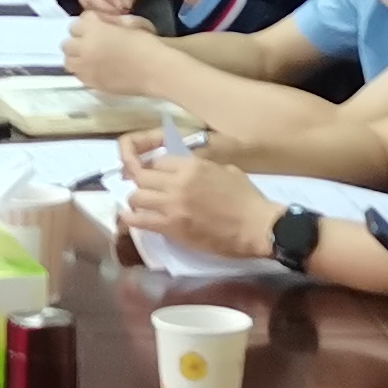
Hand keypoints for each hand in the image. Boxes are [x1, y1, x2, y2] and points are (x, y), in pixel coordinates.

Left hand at [64, 16, 184, 96]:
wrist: (156, 71)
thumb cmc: (147, 44)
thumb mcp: (130, 23)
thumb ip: (110, 22)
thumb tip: (101, 23)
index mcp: (93, 29)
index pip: (76, 23)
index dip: (87, 24)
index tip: (97, 27)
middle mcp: (84, 48)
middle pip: (67, 43)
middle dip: (77, 41)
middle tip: (92, 43)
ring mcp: (86, 68)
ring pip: (68, 61)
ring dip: (76, 57)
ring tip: (90, 58)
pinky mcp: (92, 83)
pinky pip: (78, 75)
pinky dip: (83, 71)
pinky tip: (96, 70)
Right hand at [69, 0, 142, 23]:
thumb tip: (125, 6)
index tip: (125, 8)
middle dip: (108, 9)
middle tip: (122, 15)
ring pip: (89, 7)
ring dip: (104, 15)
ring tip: (118, 18)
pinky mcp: (80, 4)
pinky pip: (88, 13)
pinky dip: (100, 18)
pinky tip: (111, 20)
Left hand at [122, 147, 285, 259]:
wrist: (256, 227)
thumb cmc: (247, 198)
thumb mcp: (225, 170)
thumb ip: (202, 168)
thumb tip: (188, 172)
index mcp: (192, 165)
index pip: (159, 160)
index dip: (156, 169)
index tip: (157, 177)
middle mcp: (178, 181)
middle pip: (142, 176)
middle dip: (142, 183)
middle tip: (146, 191)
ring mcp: (172, 204)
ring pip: (136, 196)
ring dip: (137, 201)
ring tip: (142, 206)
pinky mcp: (171, 227)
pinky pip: (139, 220)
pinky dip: (131, 219)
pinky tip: (131, 220)